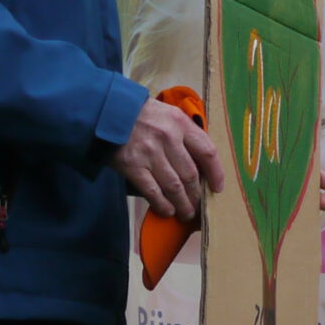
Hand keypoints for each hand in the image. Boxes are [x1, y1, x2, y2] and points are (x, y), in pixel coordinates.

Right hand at [115, 97, 223, 218]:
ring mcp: (149, 153)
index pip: (207, 152)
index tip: (218, 188)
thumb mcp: (168, 114)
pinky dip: (162, 204)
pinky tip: (167, 211)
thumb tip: (202, 165)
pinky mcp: (131, 165)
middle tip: (199, 206)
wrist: (106, 111)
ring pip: (174, 186)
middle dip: (197, 195)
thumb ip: (185, 135)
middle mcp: (168, 138)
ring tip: (186, 213)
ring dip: (182, 204)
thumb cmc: (142, 114)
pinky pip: (152, 190)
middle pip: (190, 174)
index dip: (216, 173)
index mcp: (180, 123)